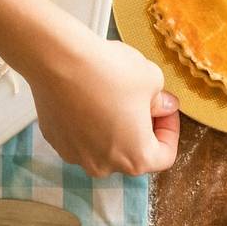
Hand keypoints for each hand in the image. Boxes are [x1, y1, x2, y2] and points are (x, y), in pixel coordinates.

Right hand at [29, 34, 179, 176]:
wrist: (59, 59)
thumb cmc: (109, 72)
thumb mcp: (152, 80)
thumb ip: (162, 101)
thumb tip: (163, 106)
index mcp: (136, 158)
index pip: (165, 155)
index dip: (170, 130)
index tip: (165, 109)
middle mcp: (105, 165)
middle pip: (133, 152)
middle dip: (142, 128)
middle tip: (143, 100)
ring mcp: (76, 156)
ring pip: (105, 145)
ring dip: (114, 126)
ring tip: (114, 96)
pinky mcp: (56, 140)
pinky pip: (80, 136)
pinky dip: (89, 122)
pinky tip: (90, 97)